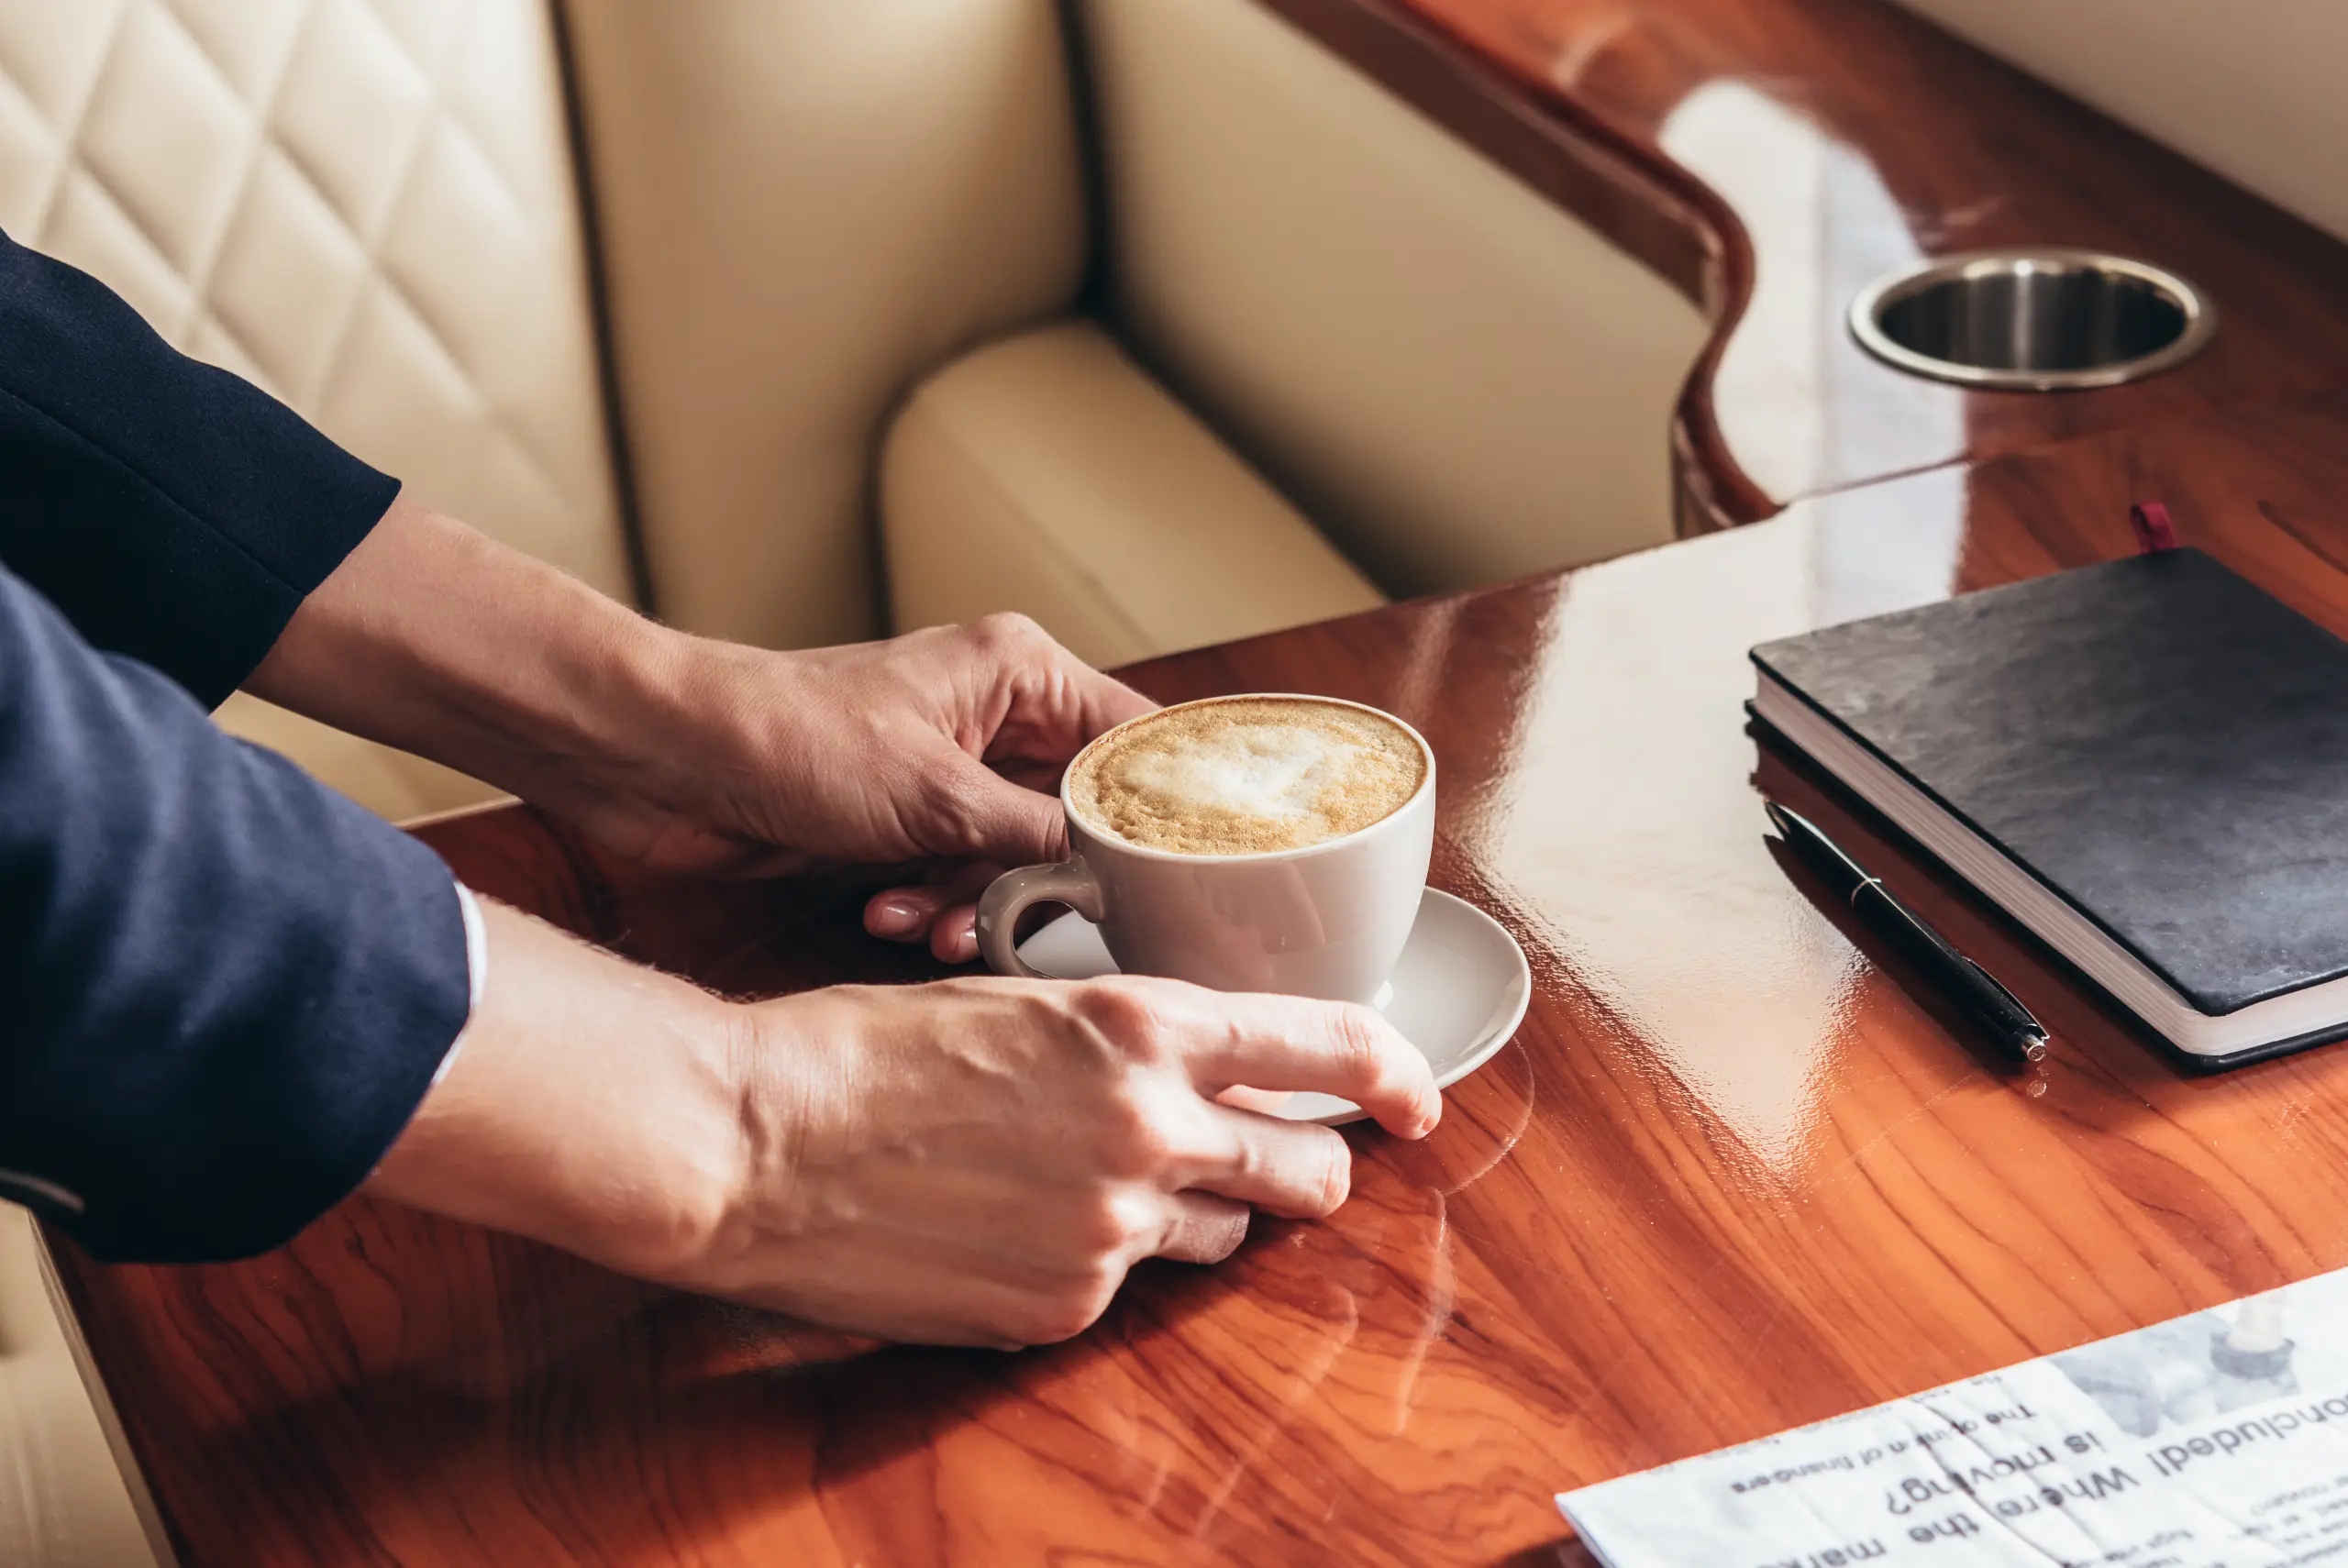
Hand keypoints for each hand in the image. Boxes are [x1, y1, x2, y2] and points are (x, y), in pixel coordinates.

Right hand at [369, 906, 1441, 1348]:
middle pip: (1303, 1172)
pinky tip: (1023, 1229)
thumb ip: (1126, 1040)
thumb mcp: (1015, 998)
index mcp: (1138, 1026)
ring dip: (1200, 1217)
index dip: (1393, 1073)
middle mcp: (1147, 1129)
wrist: (750, 1140)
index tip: (1416, 1096)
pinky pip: (1127, 1290)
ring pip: (1224, 1241)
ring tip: (1104, 1185)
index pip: (1324, 1045)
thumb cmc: (863, 1046)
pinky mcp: (1061, 1308)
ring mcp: (1109, 1232)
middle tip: (1272, 1163)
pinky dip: (1102, 1264)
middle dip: (1303, 1170)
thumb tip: (1201, 1073)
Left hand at [657, 613, 1151, 959]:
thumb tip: (1120, 875)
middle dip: (1051, 878)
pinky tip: (887, 913)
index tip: (1177, 880)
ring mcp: (951, 774)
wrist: (662, 763)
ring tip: (931, 922)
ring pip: (1019, 860)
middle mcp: (998, 719)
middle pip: (1081, 815)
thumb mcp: (935, 795)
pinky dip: (932, 906)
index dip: (1161, 813)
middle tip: (1032, 920)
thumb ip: (1040, 835)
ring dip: (979, 902)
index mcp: (1022, 673)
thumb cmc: (789, 738)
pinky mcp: (907, 823)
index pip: (1136, 742)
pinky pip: (958, 879)